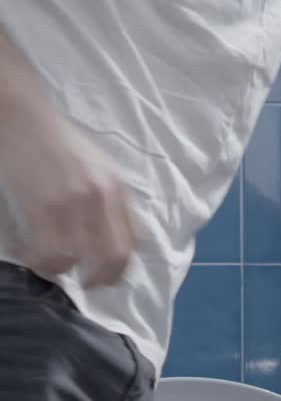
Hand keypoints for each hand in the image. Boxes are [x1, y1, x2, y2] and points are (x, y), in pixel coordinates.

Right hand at [0, 105, 139, 288]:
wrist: (24, 115)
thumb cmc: (56, 139)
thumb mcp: (98, 165)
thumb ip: (108, 196)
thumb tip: (107, 232)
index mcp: (119, 188)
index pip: (136, 240)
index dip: (122, 264)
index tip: (107, 273)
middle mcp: (104, 198)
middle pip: (115, 258)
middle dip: (101, 280)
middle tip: (85, 285)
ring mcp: (76, 203)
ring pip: (79, 261)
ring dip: (62, 271)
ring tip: (49, 267)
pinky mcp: (47, 207)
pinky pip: (50, 253)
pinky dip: (40, 263)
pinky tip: (29, 256)